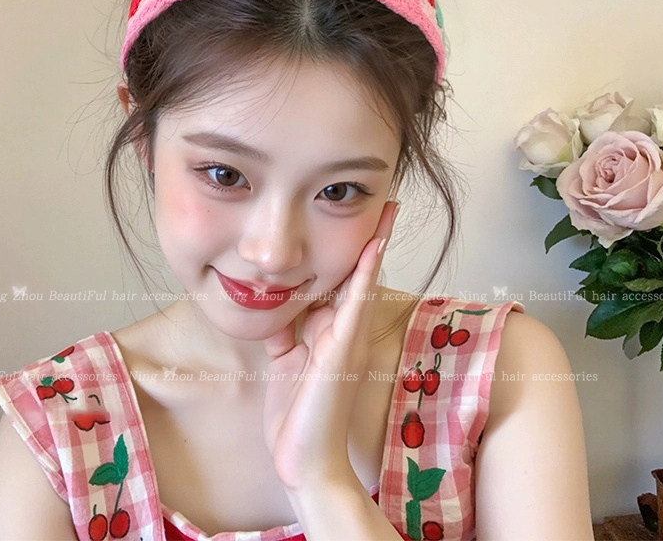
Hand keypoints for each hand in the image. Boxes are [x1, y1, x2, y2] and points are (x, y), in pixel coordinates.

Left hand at [261, 200, 399, 490]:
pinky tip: (372, 248)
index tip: (359, 218)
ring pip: (363, 281)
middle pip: (359, 274)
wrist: (306, 462)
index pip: (342, 281)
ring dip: (375, 244)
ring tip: (386, 210)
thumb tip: (277, 302)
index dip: (351, 249)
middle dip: (371, 237)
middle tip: (384, 200)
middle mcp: (345, 330)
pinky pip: (357, 304)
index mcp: (331, 331)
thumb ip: (286, 330)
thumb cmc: (297, 415)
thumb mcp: (285, 361)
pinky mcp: (343, 348)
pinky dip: (365, 274)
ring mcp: (348, 338)